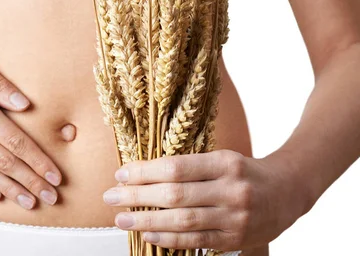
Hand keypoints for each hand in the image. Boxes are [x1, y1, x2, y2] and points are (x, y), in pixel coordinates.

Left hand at [102, 149, 311, 250]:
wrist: (287, 191)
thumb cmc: (244, 171)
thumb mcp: (220, 158)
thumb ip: (188, 167)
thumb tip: (142, 174)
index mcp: (225, 163)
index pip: (176, 167)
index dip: (144, 172)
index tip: (121, 174)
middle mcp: (231, 190)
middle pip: (175, 195)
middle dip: (138, 197)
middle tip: (111, 197)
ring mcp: (235, 217)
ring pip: (183, 221)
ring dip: (147, 221)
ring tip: (122, 219)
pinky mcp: (235, 239)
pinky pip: (195, 242)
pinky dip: (168, 239)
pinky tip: (148, 235)